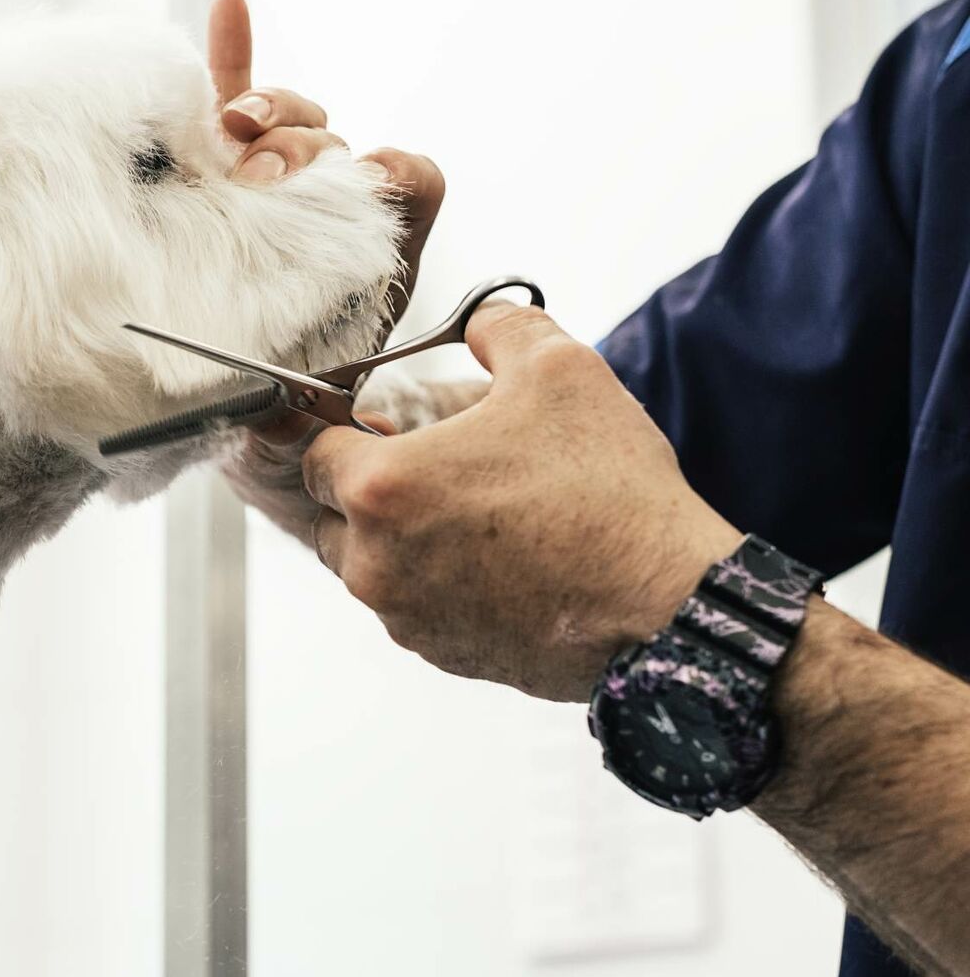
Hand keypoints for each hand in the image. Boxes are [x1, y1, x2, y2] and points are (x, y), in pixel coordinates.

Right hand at [205, 0, 445, 533]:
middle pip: (335, 142)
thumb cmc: (285, 418)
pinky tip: (231, 5)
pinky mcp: (212, 172)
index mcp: (370, 252)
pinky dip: (232, 53)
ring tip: (238, 131)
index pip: (407, 178)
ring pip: (286, 117)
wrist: (225, 421)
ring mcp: (267, 186)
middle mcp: (324, 210)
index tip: (353, 183)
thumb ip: (320, 393)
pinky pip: (227, 99)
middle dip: (306, 148)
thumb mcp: (318, 411)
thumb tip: (300, 367)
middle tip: (267, 179)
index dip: (385, 172)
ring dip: (269, 109)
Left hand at [302, 303, 743, 701]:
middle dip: (367, 486)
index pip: (311, 451)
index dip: (344, 429)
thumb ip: (499, 328)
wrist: (665, 606)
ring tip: (471, 511)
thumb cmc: (609, 491)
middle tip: (435, 464)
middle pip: (329, 512)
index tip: (381, 423)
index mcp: (381, 488)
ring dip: (397, 537)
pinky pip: (410, 607)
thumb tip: (479, 321)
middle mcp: (373, 562)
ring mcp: (403, 617)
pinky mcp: (439, 655)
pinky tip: (497, 559)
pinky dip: (435, 582)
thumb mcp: (560, 369)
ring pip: (366, 565)